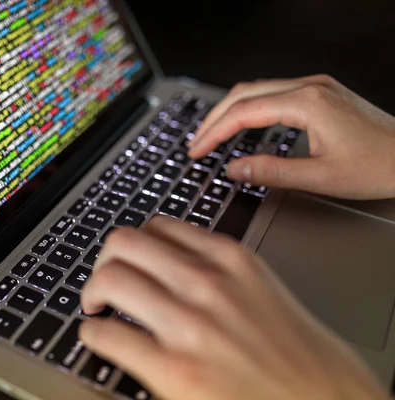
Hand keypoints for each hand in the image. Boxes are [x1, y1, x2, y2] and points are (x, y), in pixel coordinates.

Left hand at [80, 217, 389, 399]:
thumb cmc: (296, 352)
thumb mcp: (257, 288)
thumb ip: (213, 269)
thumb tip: (166, 266)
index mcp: (229, 258)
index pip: (157, 226)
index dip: (131, 244)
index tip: (124, 258)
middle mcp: (207, 282)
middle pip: (123, 242)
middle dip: (103, 260)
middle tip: (102, 281)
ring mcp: (190, 324)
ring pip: (109, 279)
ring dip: (90, 292)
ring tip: (96, 308)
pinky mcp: (175, 370)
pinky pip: (107, 336)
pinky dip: (92, 334)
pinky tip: (101, 339)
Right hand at [187, 74, 394, 199]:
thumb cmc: (378, 166)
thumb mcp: (319, 177)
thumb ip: (270, 172)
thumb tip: (234, 169)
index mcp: (308, 103)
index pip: (244, 112)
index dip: (215, 132)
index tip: (197, 150)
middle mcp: (311, 87)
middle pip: (245, 92)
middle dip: (215, 118)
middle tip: (196, 143)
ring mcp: (317, 87)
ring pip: (257, 89)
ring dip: (230, 111)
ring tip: (212, 135)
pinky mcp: (321, 93)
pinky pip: (274, 93)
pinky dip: (250, 108)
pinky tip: (243, 124)